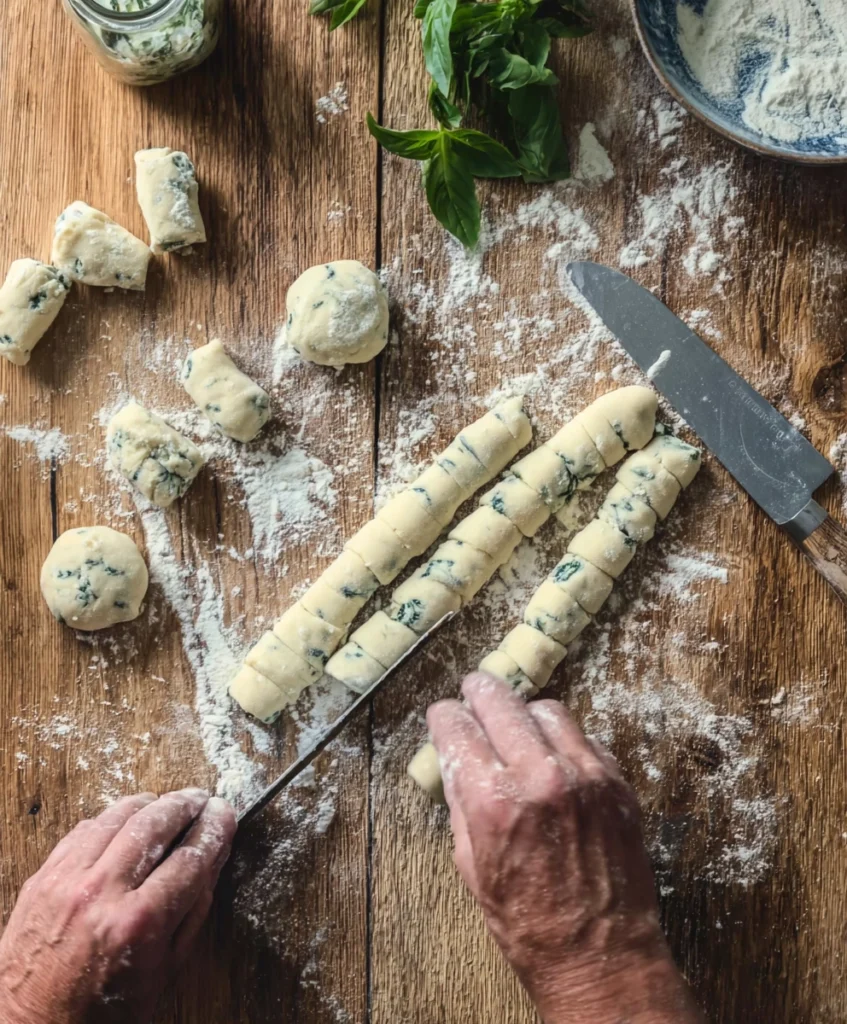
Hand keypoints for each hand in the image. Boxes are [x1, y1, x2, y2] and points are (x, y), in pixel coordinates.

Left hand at [0, 789, 236, 1023]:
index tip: (225, 814)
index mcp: (139, 923)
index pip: (191, 856)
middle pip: (156, 824)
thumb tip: (213, 859)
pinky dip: (112, 818)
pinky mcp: (44, 876)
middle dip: (187, 805)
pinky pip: (84, 829)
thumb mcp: (165, 969)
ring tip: (167, 803)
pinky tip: (126, 821)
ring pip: (118, 816)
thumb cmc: (101, 1011)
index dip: (215, 828)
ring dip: (151, 803)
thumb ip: (193, 910)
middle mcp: (102, 894)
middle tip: (202, 799)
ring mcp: (68, 880)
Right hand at [428, 674, 702, 1023]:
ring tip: (515, 725)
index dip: (445, 717)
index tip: (443, 715)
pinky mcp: (616, 783)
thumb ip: (463, 802)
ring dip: (524, 713)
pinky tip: (551, 755)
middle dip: (480, 693)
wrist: (601, 956)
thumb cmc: (529, 922)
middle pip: (501, 703)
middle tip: (473, 689)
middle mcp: (540, 777)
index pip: (459, 729)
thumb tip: (456, 759)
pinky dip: (561, 738)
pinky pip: (583, 737)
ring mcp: (584, 776)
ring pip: (547, 710)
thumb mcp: (471, 864)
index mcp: (494, 802)